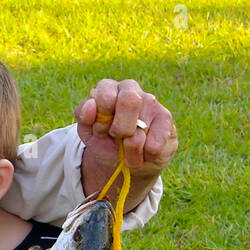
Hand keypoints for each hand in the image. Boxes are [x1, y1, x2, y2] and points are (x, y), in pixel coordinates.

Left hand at [76, 78, 177, 203]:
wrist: (126, 161)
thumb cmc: (105, 140)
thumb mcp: (88, 132)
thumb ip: (83, 117)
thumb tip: (91, 104)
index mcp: (108, 88)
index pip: (106, 96)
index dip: (101, 120)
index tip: (100, 131)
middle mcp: (130, 89)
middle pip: (129, 101)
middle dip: (120, 129)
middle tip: (117, 138)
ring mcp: (151, 102)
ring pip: (141, 130)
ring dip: (130, 151)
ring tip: (128, 152)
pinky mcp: (166, 118)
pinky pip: (155, 144)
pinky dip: (145, 156)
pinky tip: (144, 152)